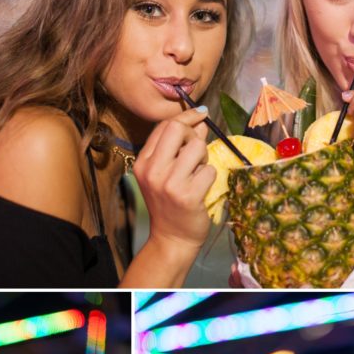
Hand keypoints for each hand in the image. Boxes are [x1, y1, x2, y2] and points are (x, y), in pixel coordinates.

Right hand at [134, 108, 213, 251]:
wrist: (171, 238)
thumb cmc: (170, 204)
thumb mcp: (165, 173)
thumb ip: (178, 147)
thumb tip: (200, 122)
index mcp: (143, 162)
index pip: (164, 125)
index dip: (186, 116)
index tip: (200, 115)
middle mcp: (153, 171)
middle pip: (178, 129)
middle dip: (194, 134)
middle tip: (196, 151)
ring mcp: (169, 184)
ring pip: (198, 147)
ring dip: (204, 157)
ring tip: (198, 172)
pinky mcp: (188, 196)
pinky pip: (210, 170)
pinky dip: (210, 177)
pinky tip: (201, 189)